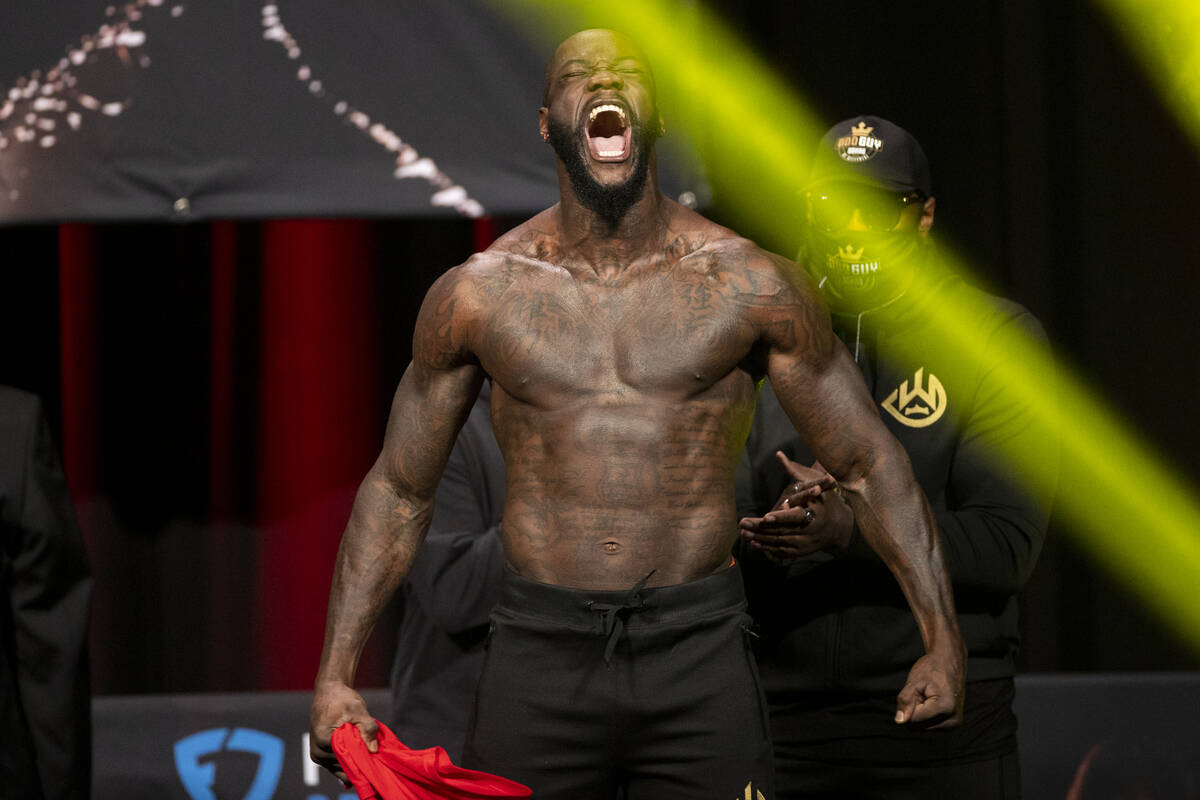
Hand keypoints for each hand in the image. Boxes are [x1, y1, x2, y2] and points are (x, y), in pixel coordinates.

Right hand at [309, 681, 378, 785]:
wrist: (329, 692)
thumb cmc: (342, 699)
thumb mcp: (358, 710)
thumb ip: (367, 729)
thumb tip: (373, 750)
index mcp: (324, 741)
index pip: (346, 760)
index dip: (362, 760)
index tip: (375, 759)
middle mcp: (317, 752)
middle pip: (342, 767)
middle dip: (358, 763)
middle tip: (373, 757)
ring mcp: (317, 756)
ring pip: (339, 768)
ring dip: (353, 762)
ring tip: (365, 752)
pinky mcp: (320, 754)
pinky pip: (336, 764)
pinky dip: (347, 761)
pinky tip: (358, 755)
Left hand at [738, 453, 853, 562]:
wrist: (840, 527)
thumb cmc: (825, 500)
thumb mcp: (814, 482)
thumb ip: (794, 470)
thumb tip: (779, 454)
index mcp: (814, 513)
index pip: (795, 516)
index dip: (781, 517)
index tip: (766, 516)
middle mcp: (809, 531)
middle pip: (782, 530)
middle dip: (761, 529)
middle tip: (743, 524)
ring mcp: (805, 543)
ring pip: (780, 542)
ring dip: (760, 539)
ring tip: (743, 533)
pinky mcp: (801, 551)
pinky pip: (782, 552)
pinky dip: (768, 548)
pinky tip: (754, 544)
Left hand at [894, 648, 965, 728]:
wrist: (950, 663)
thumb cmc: (932, 669)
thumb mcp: (914, 681)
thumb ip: (905, 701)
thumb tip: (899, 721)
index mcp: (944, 708)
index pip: (913, 721)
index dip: (908, 707)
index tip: (916, 692)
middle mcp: (952, 720)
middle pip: (918, 727)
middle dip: (914, 711)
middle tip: (922, 694)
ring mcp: (954, 724)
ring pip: (922, 728)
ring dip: (920, 713)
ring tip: (928, 697)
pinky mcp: (952, 724)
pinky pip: (929, 726)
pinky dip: (926, 715)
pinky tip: (932, 702)